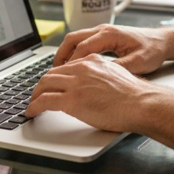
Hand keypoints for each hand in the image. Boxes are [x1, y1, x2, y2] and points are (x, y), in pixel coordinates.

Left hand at [24, 54, 163, 131]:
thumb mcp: (116, 74)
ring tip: (32, 105)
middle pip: (51, 74)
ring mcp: (76, 83)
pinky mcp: (72, 100)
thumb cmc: (134, 95)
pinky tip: (32, 113)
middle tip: (37, 96)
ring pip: (44, 85)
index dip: (54, 78)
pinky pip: (44, 101)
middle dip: (41, 86)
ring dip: (34, 96)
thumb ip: (101, 75)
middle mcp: (82, 68)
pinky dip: (34, 107)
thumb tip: (94, 85)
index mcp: (92, 61)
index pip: (65, 66)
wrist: (141, 103)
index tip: (50, 86)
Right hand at [53, 24, 168, 74]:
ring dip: (65, 53)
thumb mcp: (138, 62)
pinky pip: (82, 41)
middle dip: (60, 55)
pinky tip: (73, 66)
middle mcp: (103, 29)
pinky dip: (74, 52)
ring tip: (59, 71)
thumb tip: (100, 76)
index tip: (63, 77)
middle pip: (72, 39)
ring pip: (75, 39)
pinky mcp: (104, 36)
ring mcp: (103, 31)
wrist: (163, 41)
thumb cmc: (153, 50)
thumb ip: (119, 68)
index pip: (82, 48)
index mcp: (109, 34)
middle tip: (53, 73)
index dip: (71, 64)